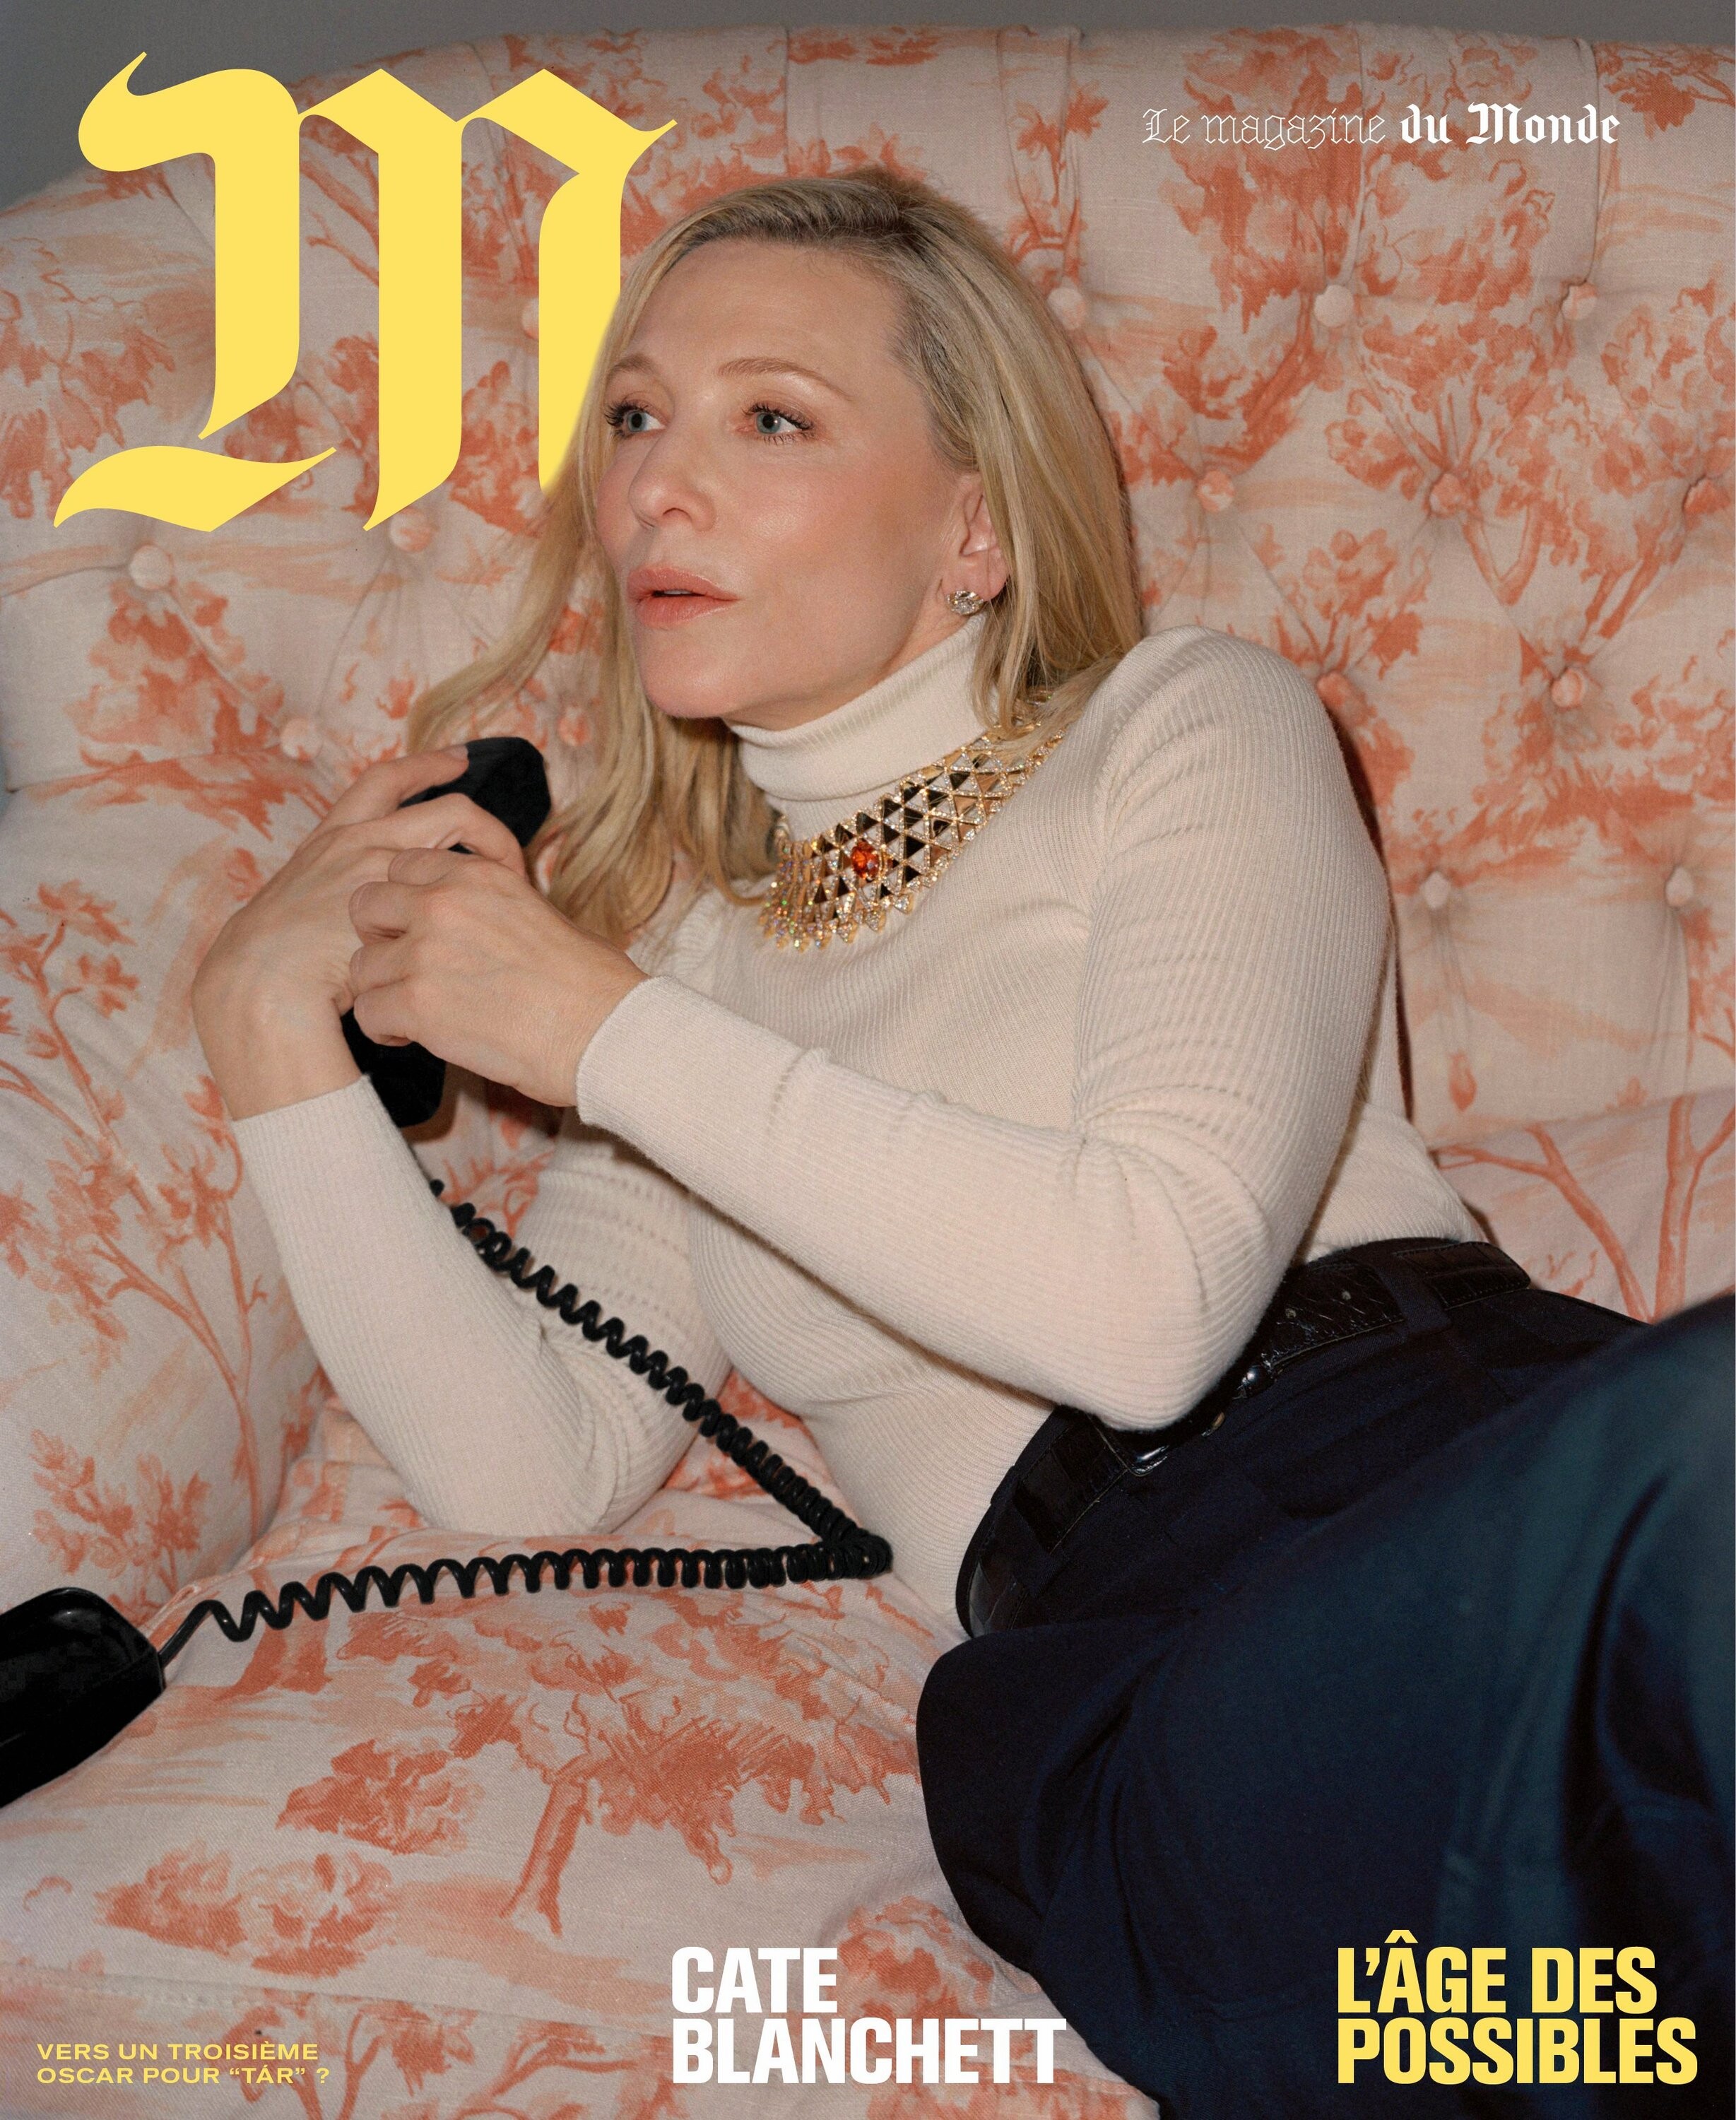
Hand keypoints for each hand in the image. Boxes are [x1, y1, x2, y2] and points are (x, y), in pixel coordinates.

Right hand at [192, 746, 526, 1035]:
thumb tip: (375, 901)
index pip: (386, 781)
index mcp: (334, 834)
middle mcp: (360, 839)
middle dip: (488, 825)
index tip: (459, 759)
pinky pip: (461, 883)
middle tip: (507, 852)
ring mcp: (380, 865)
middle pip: (449, 810)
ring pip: (462, 839)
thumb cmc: (283, 955)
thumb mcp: (308, 903)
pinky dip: (485, 893)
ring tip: (513, 887)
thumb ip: (343, 887)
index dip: (427, 765)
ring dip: (497, 856)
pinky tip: (499, 913)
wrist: (262, 979)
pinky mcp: (398, 898)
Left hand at [346, 846, 647, 1108]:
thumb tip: (478, 921)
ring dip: (381, 990)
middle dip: (379, 939)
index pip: (402, 866)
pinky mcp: (416, 1004)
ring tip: (410, 1013)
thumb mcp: (541, 914)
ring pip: (361, 965)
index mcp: (477, 875)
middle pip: (366, 906)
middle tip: (404, 969)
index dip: (404, 901)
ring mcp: (425, 953)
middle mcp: (443, 904)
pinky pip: (368, 1013)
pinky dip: (384, 1030)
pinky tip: (410, 1037)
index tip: (419, 929)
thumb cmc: (590, 982)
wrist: (603, 1031)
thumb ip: (493, 906)